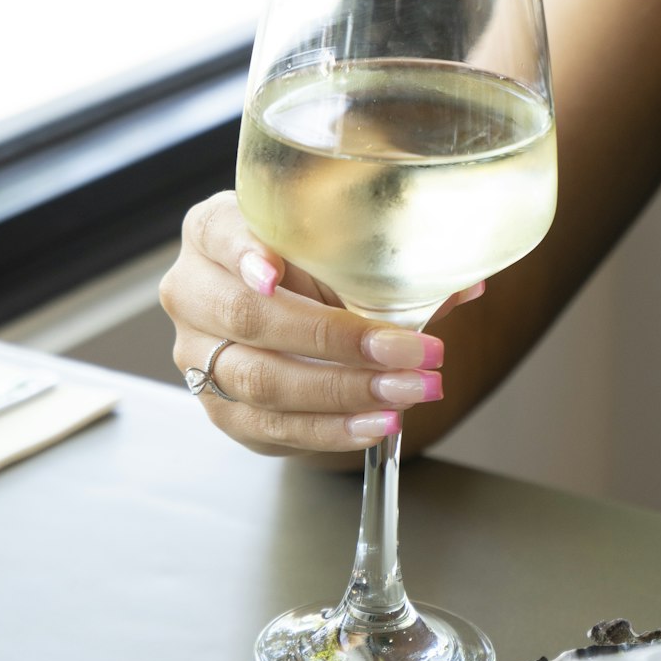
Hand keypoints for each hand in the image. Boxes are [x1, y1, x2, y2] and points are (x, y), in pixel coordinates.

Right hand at [159, 192, 482, 456]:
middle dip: (336, 341)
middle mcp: (192, 291)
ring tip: (406, 394)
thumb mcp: (340, 254)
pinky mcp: (218, 407)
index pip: (220, 233)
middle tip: (407, 352)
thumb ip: (391, 267)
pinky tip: (375, 424)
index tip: (274, 273)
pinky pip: (268, 428)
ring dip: (342, 392)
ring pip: (260, 381)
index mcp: (211, 230)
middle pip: (249, 319)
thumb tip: (468, 286)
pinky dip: (328, 430)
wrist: (283, 316)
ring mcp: (197, 355)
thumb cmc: (311, 270)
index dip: (244, 253)